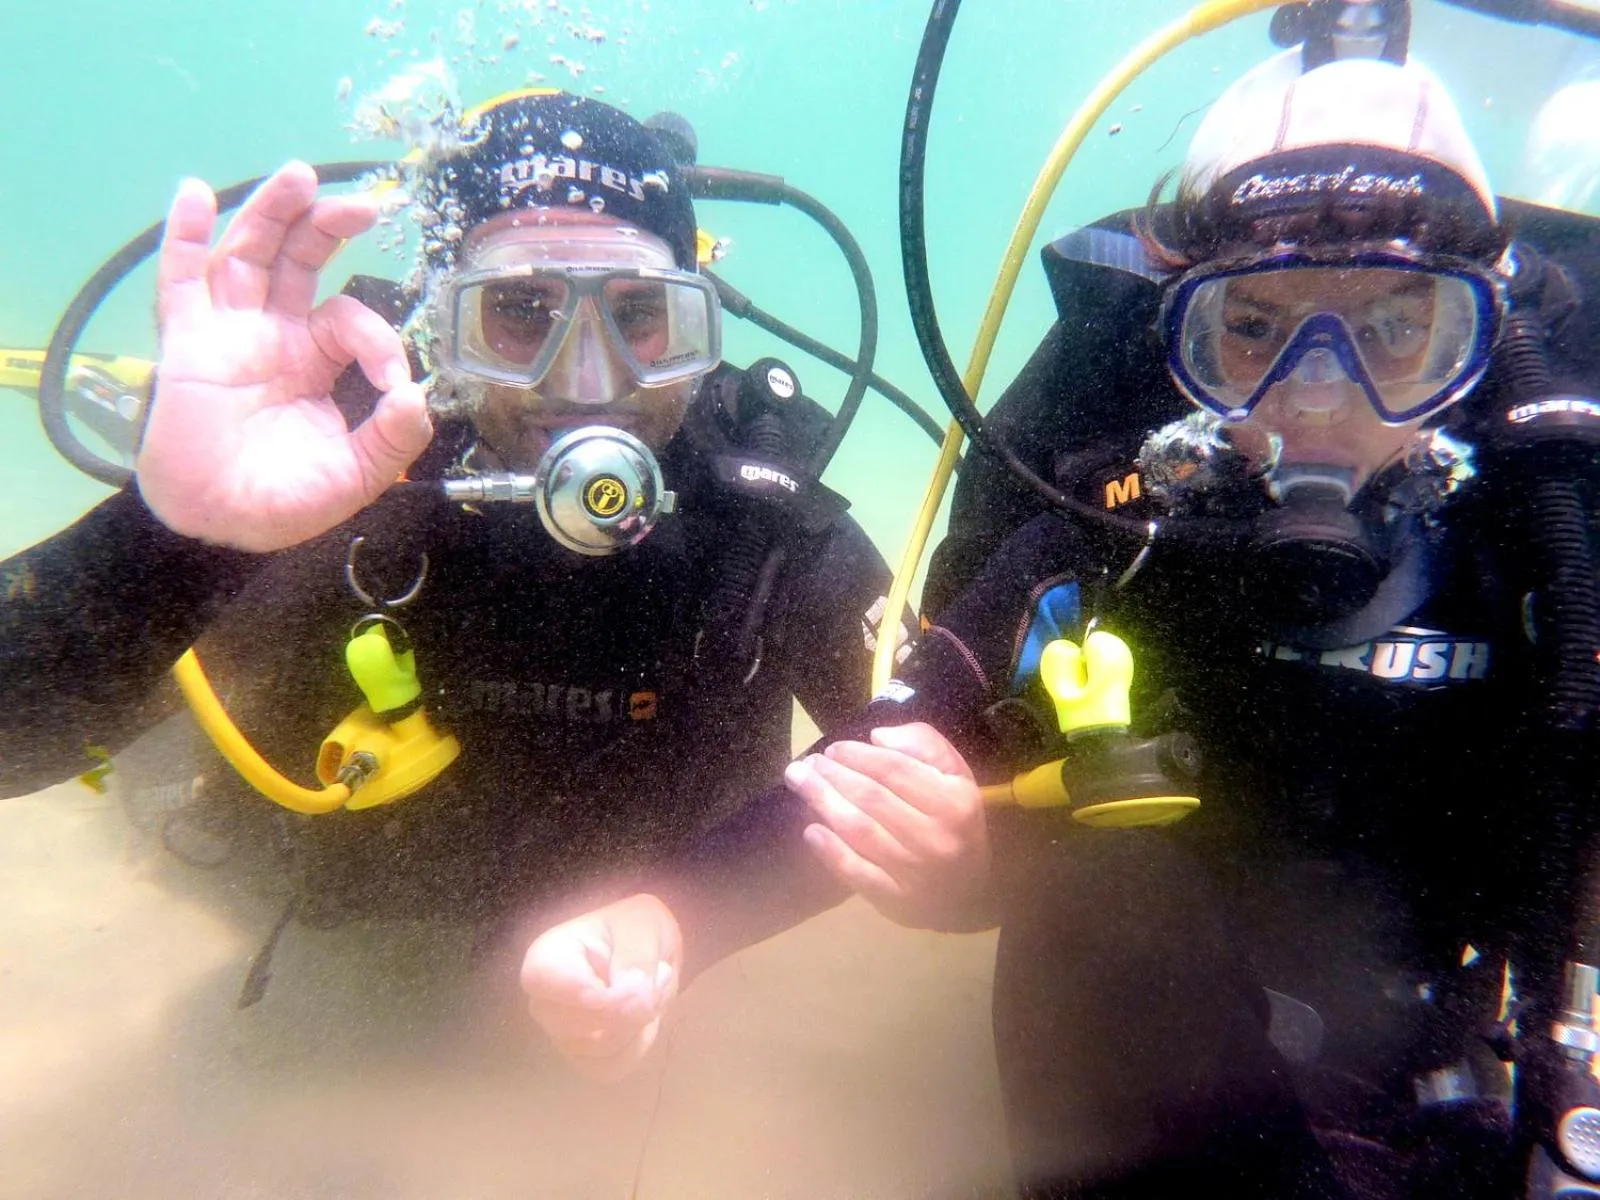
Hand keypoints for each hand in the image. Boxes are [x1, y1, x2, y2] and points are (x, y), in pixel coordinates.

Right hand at [137, 161, 432, 551]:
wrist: (220, 524)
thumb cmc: (284, 501)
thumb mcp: (355, 475)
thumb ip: (392, 439)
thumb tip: (418, 396)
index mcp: (317, 360)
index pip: (351, 321)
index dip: (379, 339)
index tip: (392, 380)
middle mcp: (274, 334)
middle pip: (300, 260)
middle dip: (328, 225)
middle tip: (364, 202)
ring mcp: (228, 332)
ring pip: (249, 255)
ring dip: (272, 212)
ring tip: (299, 175)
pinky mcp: (186, 342)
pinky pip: (179, 280)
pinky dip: (183, 235)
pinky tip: (192, 193)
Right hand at [519, 893, 682, 1081]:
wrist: (650, 952)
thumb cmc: (635, 929)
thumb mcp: (642, 926)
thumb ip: (636, 959)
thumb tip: (631, 1002)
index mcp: (548, 955)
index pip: (540, 979)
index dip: (582, 991)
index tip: (617, 986)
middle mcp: (545, 1000)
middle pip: (571, 1025)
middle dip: (624, 1009)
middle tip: (654, 976)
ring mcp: (561, 1034)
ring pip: (597, 1050)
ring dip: (638, 1024)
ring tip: (648, 992)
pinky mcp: (583, 1058)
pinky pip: (610, 1067)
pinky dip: (637, 1046)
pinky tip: (643, 1021)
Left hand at [786, 722, 992, 931]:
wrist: (968, 890)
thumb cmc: (954, 821)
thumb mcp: (954, 775)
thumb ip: (924, 744)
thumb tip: (877, 737)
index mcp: (954, 801)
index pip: (894, 769)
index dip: (857, 755)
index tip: (832, 749)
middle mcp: (936, 836)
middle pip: (871, 798)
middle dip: (831, 776)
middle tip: (804, 764)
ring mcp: (914, 872)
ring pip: (860, 831)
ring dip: (823, 803)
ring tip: (799, 783)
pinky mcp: (895, 900)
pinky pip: (856, 871)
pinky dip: (830, 850)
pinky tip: (811, 831)